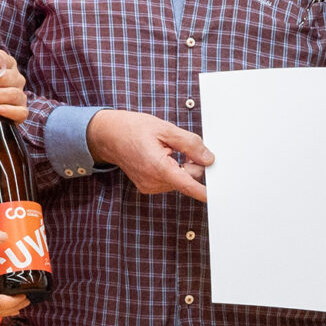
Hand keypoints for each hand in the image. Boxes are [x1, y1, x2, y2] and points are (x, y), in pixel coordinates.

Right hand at [87, 108, 214, 200]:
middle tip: (182, 147)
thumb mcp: (165, 129)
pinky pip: (169, 181)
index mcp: (157, 167)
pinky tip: (162, 156)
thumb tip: (208, 157)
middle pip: (186, 179)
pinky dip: (172, 170)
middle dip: (192, 164)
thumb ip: (190, 144)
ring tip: (167, 149)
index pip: (187, 184)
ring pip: (179, 180)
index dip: (204, 191)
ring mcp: (149, 186)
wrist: (108, 135)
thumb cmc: (132, 129)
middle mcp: (152, 182)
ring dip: (181, 167)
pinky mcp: (148, 187)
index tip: (217, 197)